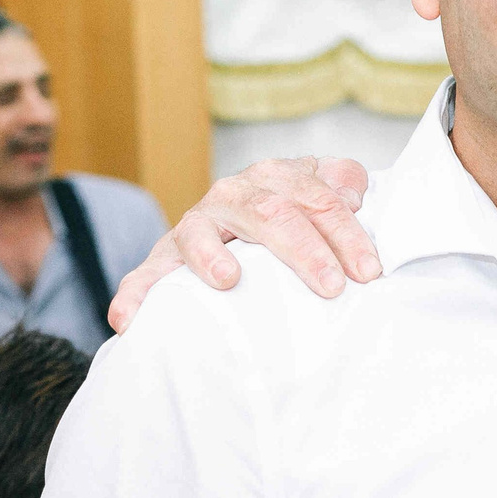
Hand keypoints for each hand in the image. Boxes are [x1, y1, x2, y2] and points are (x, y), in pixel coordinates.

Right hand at [108, 157, 378, 330]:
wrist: (239, 225)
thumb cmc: (290, 218)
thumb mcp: (319, 196)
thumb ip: (340, 188)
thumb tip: (354, 190)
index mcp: (275, 178)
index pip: (316, 199)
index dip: (346, 233)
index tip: (369, 272)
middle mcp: (233, 195)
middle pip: (270, 213)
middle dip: (302, 249)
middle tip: (330, 286)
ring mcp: (196, 225)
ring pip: (202, 234)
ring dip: (211, 256)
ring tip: (226, 280)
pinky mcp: (164, 258)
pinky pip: (146, 273)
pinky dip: (135, 294)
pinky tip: (127, 319)